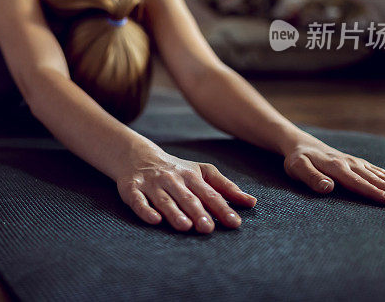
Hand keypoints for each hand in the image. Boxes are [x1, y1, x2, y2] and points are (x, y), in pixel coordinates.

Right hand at [115, 147, 256, 232]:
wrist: (138, 157)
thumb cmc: (177, 170)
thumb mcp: (202, 173)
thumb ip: (225, 188)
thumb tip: (252, 202)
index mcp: (191, 176)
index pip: (209, 193)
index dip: (222, 208)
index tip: (234, 223)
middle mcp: (173, 179)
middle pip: (187, 197)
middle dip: (198, 212)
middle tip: (208, 228)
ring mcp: (152, 184)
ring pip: (164, 200)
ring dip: (174, 213)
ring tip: (185, 226)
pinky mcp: (132, 189)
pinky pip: (138, 201)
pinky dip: (145, 210)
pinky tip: (154, 220)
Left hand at [283, 135, 384, 204]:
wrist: (302, 144)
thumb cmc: (298, 160)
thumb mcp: (297, 168)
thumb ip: (311, 177)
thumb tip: (327, 187)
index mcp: (336, 167)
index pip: (358, 183)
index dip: (375, 193)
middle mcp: (350, 164)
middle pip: (376, 179)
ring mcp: (357, 163)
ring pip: (382, 175)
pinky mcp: (360, 163)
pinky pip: (380, 171)